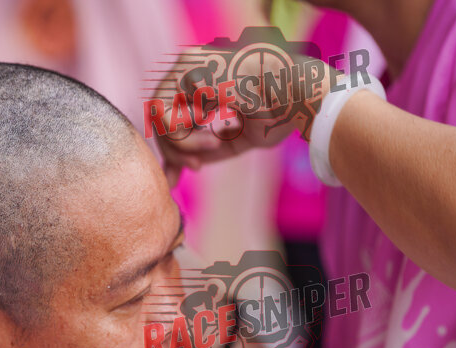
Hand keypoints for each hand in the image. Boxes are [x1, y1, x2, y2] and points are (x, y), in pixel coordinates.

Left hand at [151, 46, 334, 184]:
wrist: (297, 96)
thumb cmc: (278, 114)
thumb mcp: (235, 138)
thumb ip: (203, 150)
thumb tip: (173, 174)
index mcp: (202, 79)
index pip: (170, 116)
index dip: (174, 148)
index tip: (189, 170)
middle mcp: (190, 69)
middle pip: (158, 118)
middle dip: (173, 150)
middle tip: (195, 167)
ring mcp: (187, 66)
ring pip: (157, 118)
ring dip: (181, 146)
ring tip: (211, 149)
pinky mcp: (187, 71)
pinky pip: (166, 117)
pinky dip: (186, 138)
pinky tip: (213, 138)